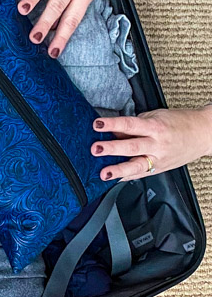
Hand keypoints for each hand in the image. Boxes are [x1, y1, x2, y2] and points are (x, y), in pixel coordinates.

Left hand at [92, 105, 211, 180]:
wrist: (202, 134)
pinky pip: (141, 174)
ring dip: (118, 170)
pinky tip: (113, 179)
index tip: (97, 124)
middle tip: (96, 149)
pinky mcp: (160, 169)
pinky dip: (126, 177)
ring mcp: (159, 159)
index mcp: (156, 127)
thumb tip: (113, 131)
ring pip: (137, 166)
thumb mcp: (155, 116)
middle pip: (133, 147)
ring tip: (103, 173)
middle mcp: (157, 144)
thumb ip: (133, 125)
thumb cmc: (178, 123)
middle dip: (113, 148)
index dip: (113, 124)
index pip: (131, 125)